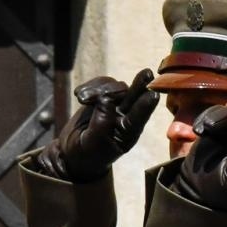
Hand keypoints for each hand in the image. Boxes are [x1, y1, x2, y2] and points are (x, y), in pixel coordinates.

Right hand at [36, 69, 157, 181]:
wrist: (72, 152)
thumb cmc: (86, 153)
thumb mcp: (92, 143)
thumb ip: (100, 123)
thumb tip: (106, 99)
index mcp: (128, 132)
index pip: (139, 117)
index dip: (146, 105)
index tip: (154, 94)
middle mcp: (125, 116)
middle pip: (134, 96)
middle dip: (139, 85)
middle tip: (147, 73)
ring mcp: (115, 105)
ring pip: (115, 87)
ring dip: (97, 89)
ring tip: (82, 99)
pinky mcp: (102, 96)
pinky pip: (101, 83)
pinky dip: (90, 86)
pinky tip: (78, 95)